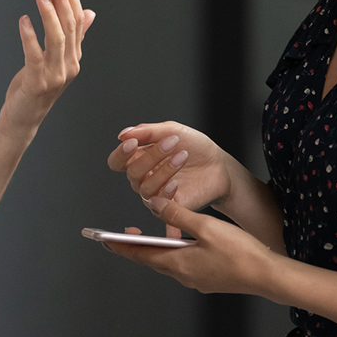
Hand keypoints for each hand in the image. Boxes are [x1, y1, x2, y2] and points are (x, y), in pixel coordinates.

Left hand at [0, 0, 95, 130]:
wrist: (23, 117)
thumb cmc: (35, 85)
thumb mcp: (54, 58)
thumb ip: (72, 37)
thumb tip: (89, 12)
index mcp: (74, 57)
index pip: (78, 22)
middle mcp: (69, 65)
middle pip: (69, 27)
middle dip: (63, 1)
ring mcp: (55, 76)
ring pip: (56, 39)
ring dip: (49, 14)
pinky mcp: (38, 83)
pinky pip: (35, 55)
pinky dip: (29, 36)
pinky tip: (24, 20)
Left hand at [103, 196, 274, 295]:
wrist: (267, 275)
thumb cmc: (239, 252)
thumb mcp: (205, 227)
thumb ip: (178, 214)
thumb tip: (155, 203)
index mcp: (178, 263)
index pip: (141, 254)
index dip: (122, 247)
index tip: (105, 241)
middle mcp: (183, 275)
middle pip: (152, 260)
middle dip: (136, 247)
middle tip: (122, 236)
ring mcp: (196, 280)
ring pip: (168, 263)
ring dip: (156, 250)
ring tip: (147, 237)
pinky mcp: (208, 279)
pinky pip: (183, 265)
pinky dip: (174, 254)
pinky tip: (180, 245)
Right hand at [107, 122, 233, 215]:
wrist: (219, 165)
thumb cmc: (196, 147)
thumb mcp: (172, 130)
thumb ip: (147, 131)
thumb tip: (124, 134)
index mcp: (140, 158)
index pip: (117, 161)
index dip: (120, 153)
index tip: (132, 143)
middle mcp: (144, 177)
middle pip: (132, 172)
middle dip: (151, 156)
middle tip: (171, 143)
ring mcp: (155, 193)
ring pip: (145, 187)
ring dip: (164, 170)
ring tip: (182, 156)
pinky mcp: (169, 206)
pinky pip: (158, 204)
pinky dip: (165, 192)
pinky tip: (176, 183)